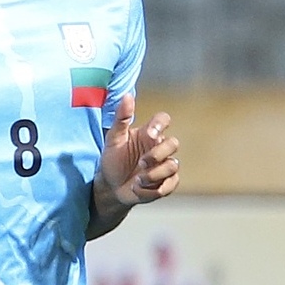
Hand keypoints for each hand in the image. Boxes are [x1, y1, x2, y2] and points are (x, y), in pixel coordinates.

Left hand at [97, 93, 180, 208]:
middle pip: (174, 143)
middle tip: (141, 163)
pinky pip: (172, 183)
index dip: (161, 125)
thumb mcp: (113, 139)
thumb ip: (121, 118)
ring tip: (137, 180)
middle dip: (158, 154)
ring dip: (154, 175)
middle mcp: (159, 148)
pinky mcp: (165, 183)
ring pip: (173, 165)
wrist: (110, 187)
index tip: (151, 134)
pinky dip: (156, 188)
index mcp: (148, 134)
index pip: (163, 120)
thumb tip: (127, 95)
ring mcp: (164, 166)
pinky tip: (141, 188)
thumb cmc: (113, 160)